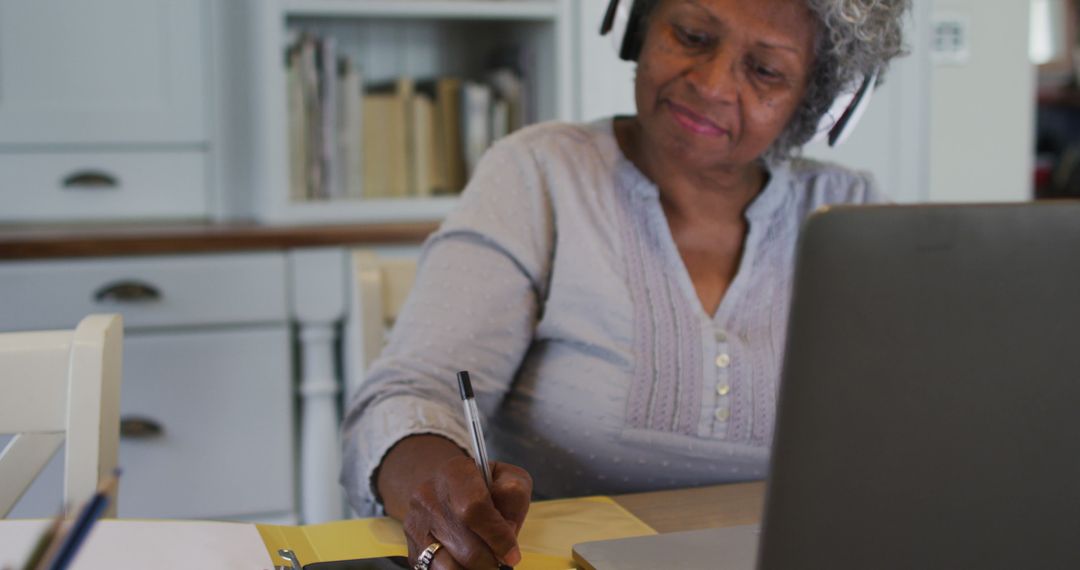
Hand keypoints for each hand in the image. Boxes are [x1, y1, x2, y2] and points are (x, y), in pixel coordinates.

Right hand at [402, 456, 531, 568]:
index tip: (512, 553)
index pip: (475, 509)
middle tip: (501, 558)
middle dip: (491, 560)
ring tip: (486, 561)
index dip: (498, 536)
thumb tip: (507, 527)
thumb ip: (513, 496)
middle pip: (466, 546)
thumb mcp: (506, 478)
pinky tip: (469, 564)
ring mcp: (416, 523)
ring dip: (475, 569)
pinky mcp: (412, 547)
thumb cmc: (484, 487)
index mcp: (455, 472)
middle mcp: (429, 495)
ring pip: (450, 566)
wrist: (446, 490)